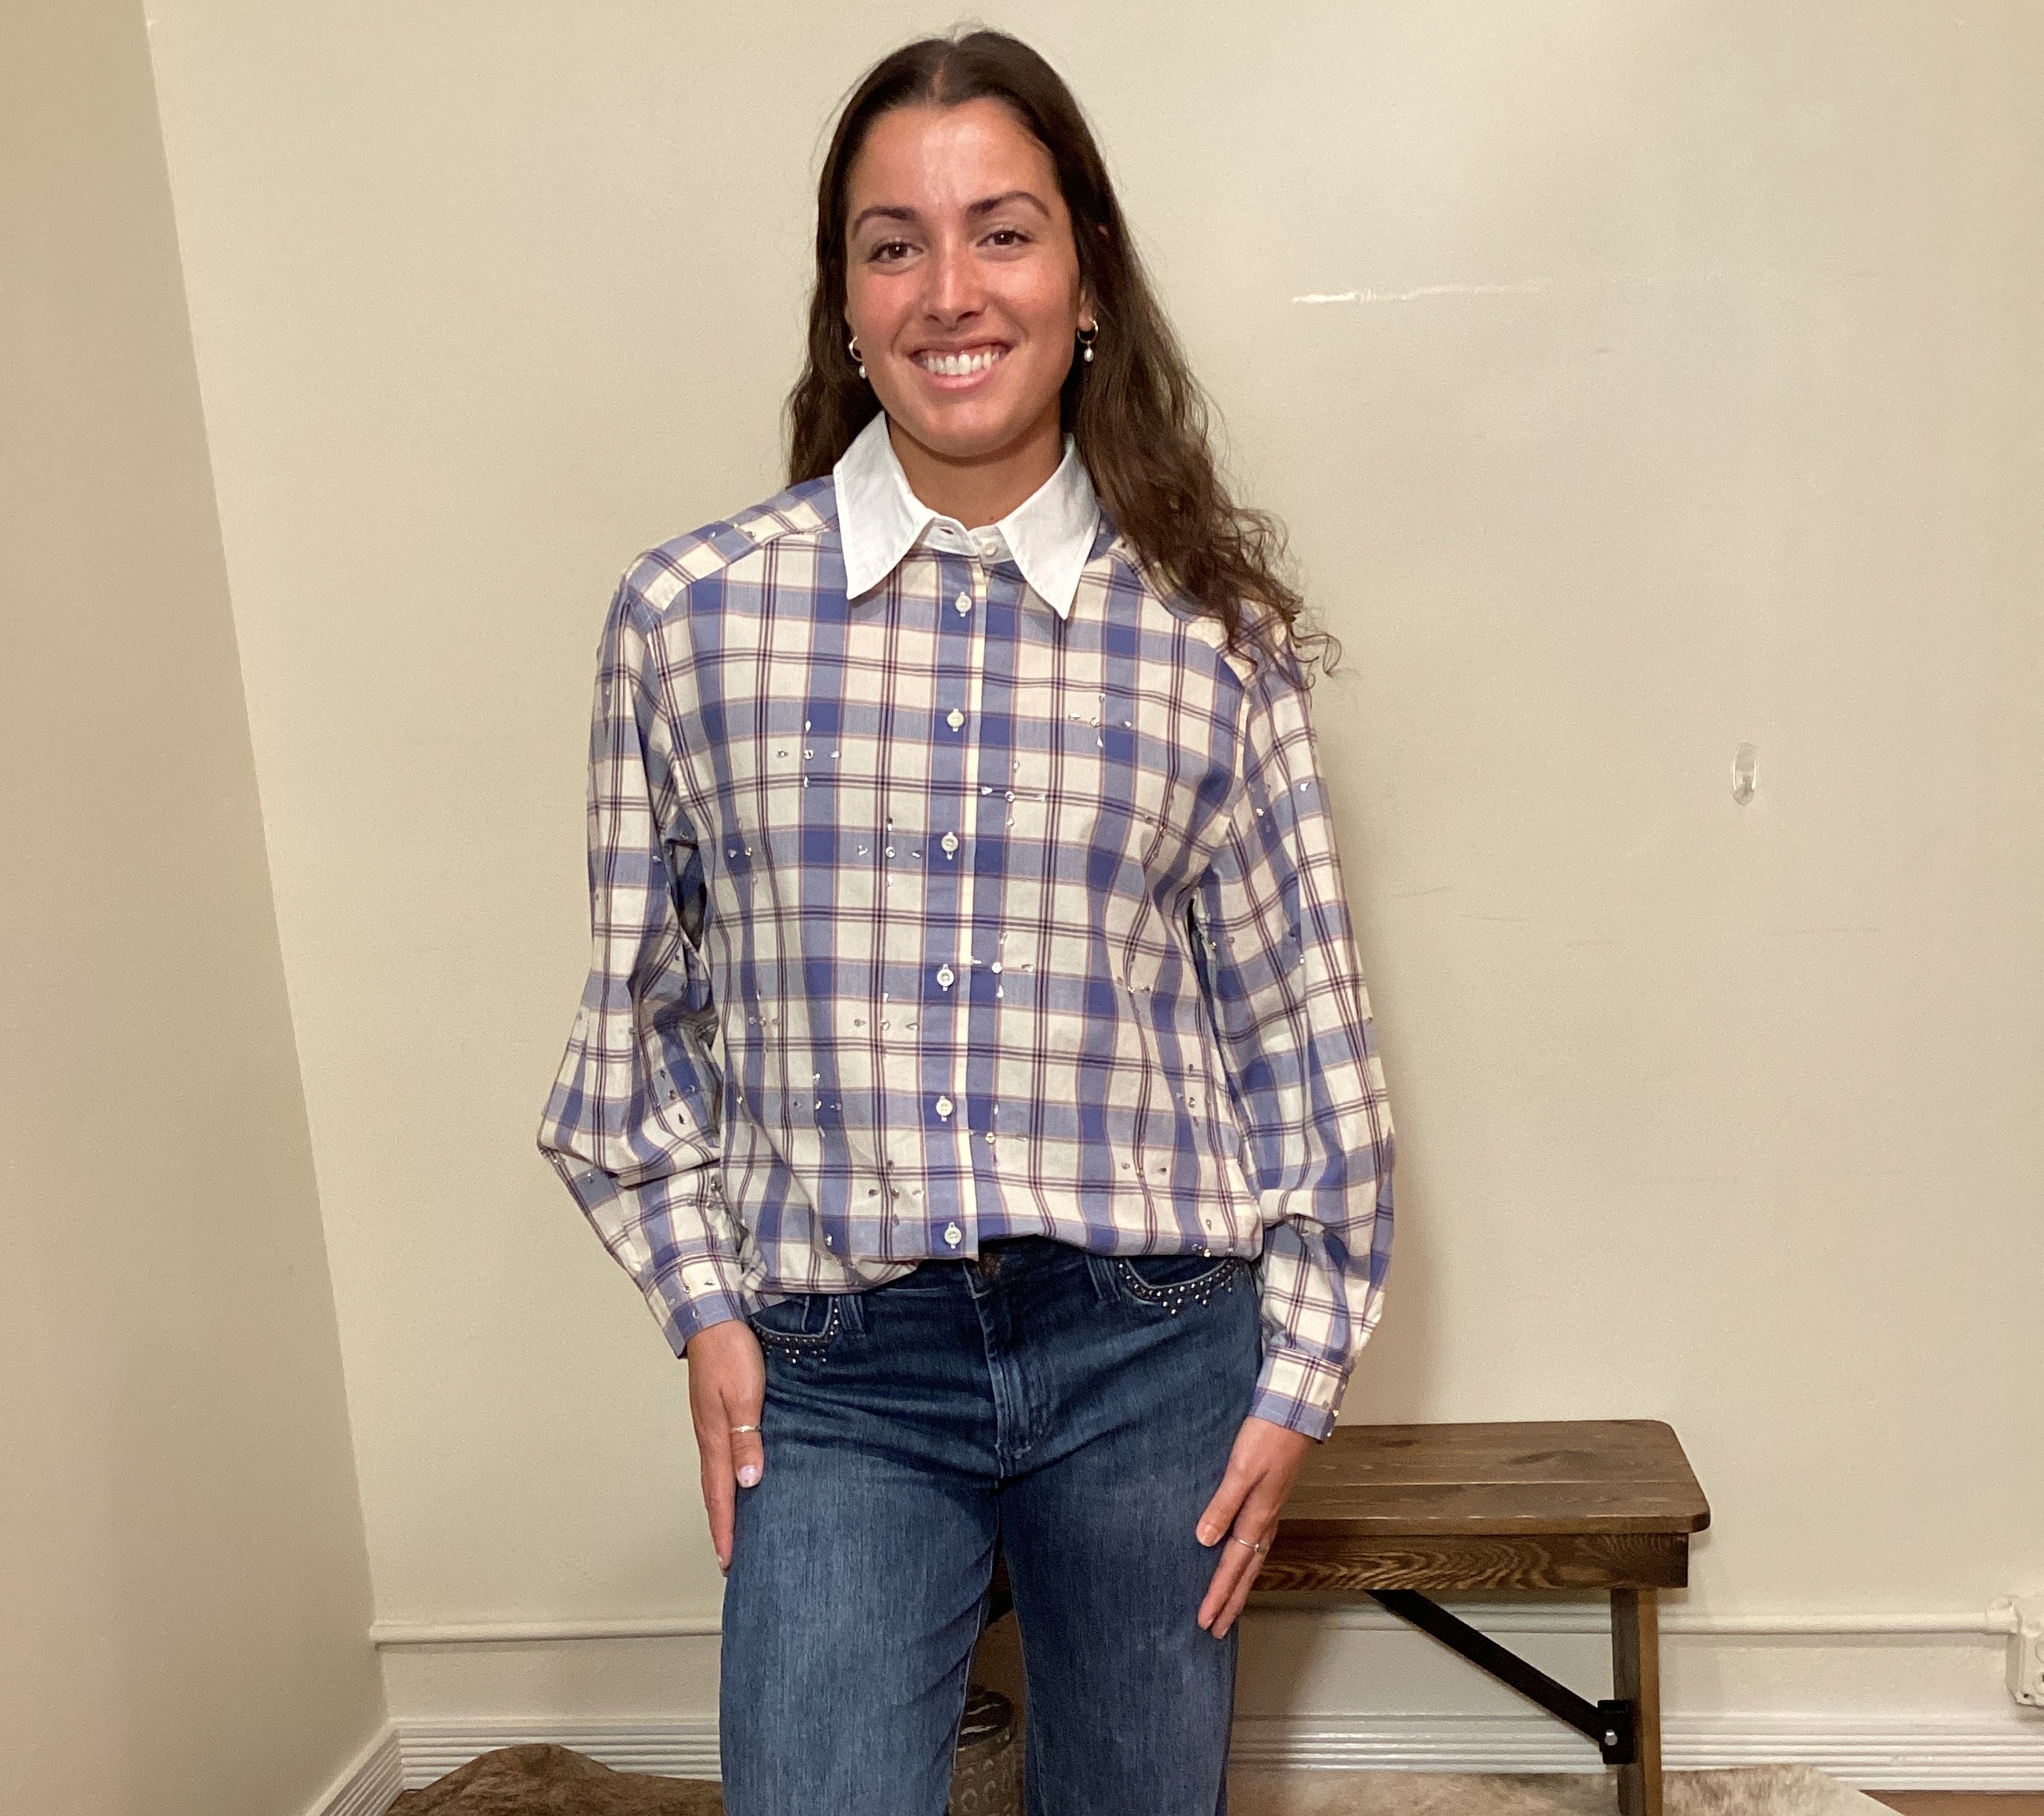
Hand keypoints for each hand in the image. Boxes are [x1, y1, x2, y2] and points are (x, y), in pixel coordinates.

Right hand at [683, 1317, 766, 1573]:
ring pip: (716, 1474)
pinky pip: (720, 1455)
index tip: (729, 1562)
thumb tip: (748, 1482)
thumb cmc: (730, 1352)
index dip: (725, 1530)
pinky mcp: (716, 1410)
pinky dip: (726, 1477)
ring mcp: (710, 1423)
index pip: (720, 1495)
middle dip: (721, 1526)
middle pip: (713, 1491)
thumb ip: (746, 1439)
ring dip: (723, 1504)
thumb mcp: (744, 1396)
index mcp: (714, 1438)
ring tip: (732, 1528)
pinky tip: (738, 1478)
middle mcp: (709, 1436)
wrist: (712, 1316)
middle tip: (728, 1558)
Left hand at [1194, 1413, 1313, 1636]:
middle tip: (1215, 1629)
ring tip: (1227, 1608)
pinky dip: (1246, 1562)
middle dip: (1230, 1602)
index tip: (1205, 1620)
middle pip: (1246, 1573)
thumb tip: (1204, 1541)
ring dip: (1239, 1587)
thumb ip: (1222, 1506)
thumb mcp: (1240, 1471)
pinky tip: (1239, 1561)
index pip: (1232, 1566)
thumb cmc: (1267, 1438)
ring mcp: (1269, 1512)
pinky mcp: (1268, 1499)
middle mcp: (1265, 1521)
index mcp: (1258, 1518)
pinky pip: (1256, 1543)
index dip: (1218, 1595)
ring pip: (1252, 1561)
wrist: (1294, 1412)